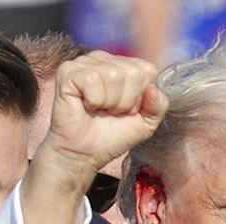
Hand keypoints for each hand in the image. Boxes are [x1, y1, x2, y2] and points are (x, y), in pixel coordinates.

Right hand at [25, 52, 167, 223]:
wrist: (80, 160)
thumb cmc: (107, 141)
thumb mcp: (142, 125)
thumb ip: (157, 106)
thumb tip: (155, 89)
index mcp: (119, 68)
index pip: (147, 70)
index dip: (142, 97)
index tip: (125, 114)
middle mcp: (99, 61)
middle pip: (136, 72)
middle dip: (129, 102)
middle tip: (109, 116)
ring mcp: (82, 66)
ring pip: (117, 75)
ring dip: (113, 103)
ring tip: (97, 114)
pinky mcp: (67, 76)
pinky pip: (95, 80)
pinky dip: (96, 100)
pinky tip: (86, 108)